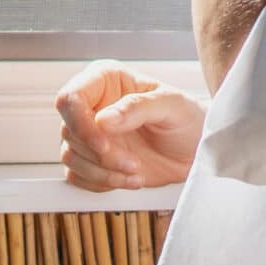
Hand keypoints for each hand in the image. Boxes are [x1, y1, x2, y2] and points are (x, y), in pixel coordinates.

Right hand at [55, 59, 203, 191]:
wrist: (196, 151)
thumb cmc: (188, 119)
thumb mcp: (171, 106)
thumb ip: (137, 107)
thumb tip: (103, 120)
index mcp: (105, 80)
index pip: (70, 98)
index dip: (80, 124)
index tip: (104, 145)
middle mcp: (92, 105)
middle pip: (69, 131)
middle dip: (101, 155)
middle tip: (133, 163)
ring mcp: (90, 134)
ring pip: (70, 157)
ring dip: (103, 172)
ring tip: (135, 172)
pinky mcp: (92, 160)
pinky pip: (77, 176)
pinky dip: (101, 184)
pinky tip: (129, 180)